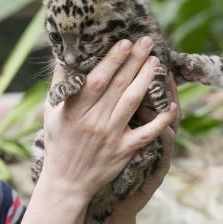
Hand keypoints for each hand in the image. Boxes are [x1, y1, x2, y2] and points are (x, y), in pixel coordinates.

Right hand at [40, 37, 177, 200]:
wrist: (67, 181)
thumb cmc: (58, 141)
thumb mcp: (51, 111)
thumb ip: (60, 82)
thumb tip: (60, 51)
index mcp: (75, 110)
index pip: (97, 79)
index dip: (112, 60)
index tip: (125, 42)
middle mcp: (94, 121)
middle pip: (119, 86)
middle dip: (135, 61)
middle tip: (148, 42)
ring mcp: (111, 136)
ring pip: (133, 103)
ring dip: (146, 80)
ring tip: (156, 62)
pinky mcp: (124, 150)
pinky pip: (146, 133)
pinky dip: (160, 119)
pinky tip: (171, 105)